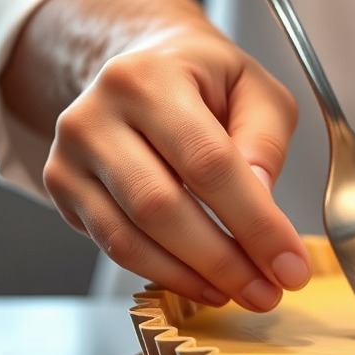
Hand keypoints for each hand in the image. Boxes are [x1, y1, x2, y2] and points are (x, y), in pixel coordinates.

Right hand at [22, 0, 311, 312]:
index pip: (208, 162)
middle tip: (269, 291)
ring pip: (131, 237)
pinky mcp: (62, 188)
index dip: (253, 222)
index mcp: (150, 78)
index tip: (291, 265)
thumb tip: (261, 206)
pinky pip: (114, 246)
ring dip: (193, 277)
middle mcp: (95, 115)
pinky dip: (164, 274)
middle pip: (161, 206)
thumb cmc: (205, 79)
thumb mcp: (256, 90)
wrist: (142, 62)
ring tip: (243, 292)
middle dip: (223, 260)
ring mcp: (70, 155)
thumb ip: (264, 143)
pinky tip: (205, 282)